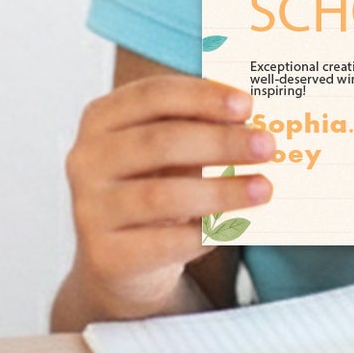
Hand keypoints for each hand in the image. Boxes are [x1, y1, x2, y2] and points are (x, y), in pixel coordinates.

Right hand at [64, 76, 273, 318]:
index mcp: (102, 118)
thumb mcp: (169, 146)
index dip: (202, 97)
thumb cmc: (156, 181)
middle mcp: (86, 160)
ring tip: (263, 188)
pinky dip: (204, 233)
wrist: (122, 257)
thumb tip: (256, 121)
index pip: (153, 95)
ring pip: (162, 196)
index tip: (247, 105)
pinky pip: (164, 243)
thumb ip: (199, 125)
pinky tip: (234, 226)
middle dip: (221, 142)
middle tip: (267, 146)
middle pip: (160, 142)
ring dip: (221, 190)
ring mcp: (90, 210)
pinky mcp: (105, 256)